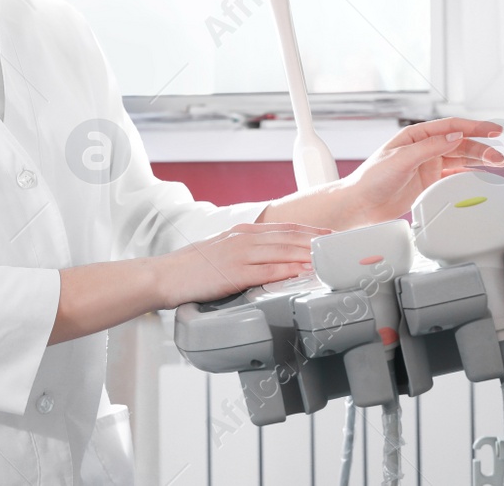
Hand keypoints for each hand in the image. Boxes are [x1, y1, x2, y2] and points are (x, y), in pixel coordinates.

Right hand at [153, 222, 331, 307]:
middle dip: (317, 241)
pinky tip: (303, 272)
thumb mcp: (222, 251)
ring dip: (308, 254)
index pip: (284, 228)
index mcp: (242, 232)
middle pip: (289, 237)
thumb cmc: (192, 268)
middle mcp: (244, 239)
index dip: (310, 231)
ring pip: (283, 251)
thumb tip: (270, 259)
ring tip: (329, 258)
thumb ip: (246, 252)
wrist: (164, 276)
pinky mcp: (234, 273)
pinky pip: (267, 271)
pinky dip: (288, 270)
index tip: (329, 236)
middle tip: (338, 246)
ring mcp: (239, 255)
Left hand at [337, 118, 503, 227]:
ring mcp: (426, 167)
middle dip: (481, 148)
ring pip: (459, 160)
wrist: (359, 205)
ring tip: (497, 165)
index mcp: (416, 137)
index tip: (494, 131)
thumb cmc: (370, 179)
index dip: (474, 127)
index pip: (451, 127)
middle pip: (459, 144)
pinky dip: (467, 177)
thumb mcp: (400, 160)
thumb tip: (454, 136)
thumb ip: (429, 148)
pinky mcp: (427, 184)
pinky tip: (479, 178)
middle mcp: (423, 149)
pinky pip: (452, 177)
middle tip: (499, 157)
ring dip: (478, 161)